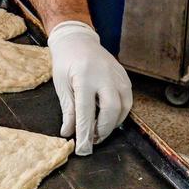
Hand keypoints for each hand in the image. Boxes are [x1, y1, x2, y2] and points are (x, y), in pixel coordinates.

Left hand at [47, 21, 132, 154]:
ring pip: (123, 107)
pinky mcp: (124, 76)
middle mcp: (104, 76)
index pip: (86, 112)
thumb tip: (69, 133)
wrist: (78, 39)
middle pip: (111, 110)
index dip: (85, 133)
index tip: (83, 149)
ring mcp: (117, 75)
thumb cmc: (66, 62)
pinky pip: (127, 100)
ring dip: (113, 123)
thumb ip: (68, 110)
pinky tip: (108, 118)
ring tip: (99, 130)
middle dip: (103, 130)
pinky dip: (119, 113)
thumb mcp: (61, 85)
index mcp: (84, 76)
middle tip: (93, 139)